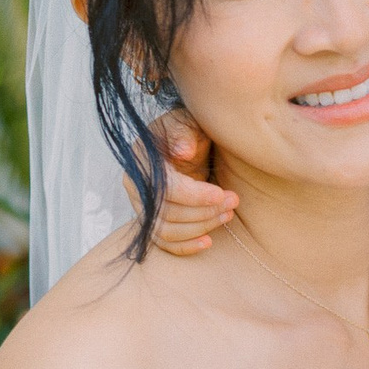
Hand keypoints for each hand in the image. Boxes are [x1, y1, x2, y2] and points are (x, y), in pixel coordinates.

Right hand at [146, 106, 234, 256]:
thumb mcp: (187, 122)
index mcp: (141, 160)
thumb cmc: (187, 130)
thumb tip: (183, 151)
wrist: (185, 141)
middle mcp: (136, 185)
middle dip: (203, 212)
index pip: (164, 188)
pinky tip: (208, 242)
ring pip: (166, 230)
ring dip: (200, 227)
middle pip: (166, 213)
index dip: (194, 196)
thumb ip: (184, 133)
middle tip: (233, 202)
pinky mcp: (152, 219)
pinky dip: (185, 246)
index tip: (221, 194)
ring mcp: (142, 205)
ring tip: (228, 215)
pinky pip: (164, 242)